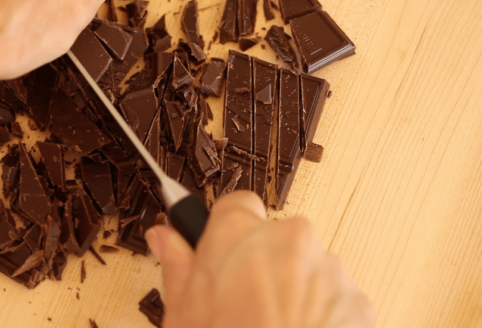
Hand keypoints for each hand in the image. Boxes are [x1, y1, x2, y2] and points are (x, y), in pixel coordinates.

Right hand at [145, 191, 374, 327]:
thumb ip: (176, 264)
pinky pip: (333, 295)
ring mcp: (327, 268)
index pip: (237, 204)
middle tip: (242, 302)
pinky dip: (320, 313)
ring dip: (291, 288)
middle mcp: (288, 238)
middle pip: (273, 237)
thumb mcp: (183, 312)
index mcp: (238, 233)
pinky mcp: (356, 299)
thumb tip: (164, 237)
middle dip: (260, 262)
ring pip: (304, 266)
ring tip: (272, 327)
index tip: (223, 250)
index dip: (228, 230)